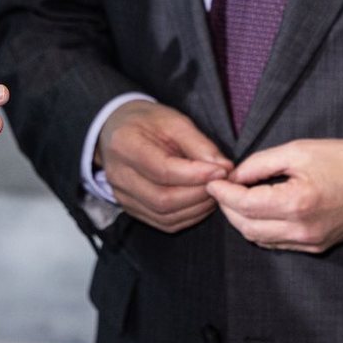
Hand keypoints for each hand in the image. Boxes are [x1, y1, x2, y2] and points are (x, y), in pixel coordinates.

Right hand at [97, 102, 231, 232]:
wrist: (117, 128)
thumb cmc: (146, 121)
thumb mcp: (174, 121)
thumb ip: (199, 144)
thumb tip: (224, 168)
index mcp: (125, 145)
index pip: (163, 170)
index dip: (196, 175)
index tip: (222, 170)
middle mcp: (118, 175)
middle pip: (163, 198)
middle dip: (199, 194)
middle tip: (221, 183)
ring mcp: (122, 195)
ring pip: (165, 215)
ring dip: (196, 207)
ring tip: (214, 191)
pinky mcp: (131, 208)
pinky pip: (163, 222)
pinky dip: (188, 216)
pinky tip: (200, 202)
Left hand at [207, 138, 342, 251]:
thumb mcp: (298, 150)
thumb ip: (260, 164)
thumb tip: (235, 175)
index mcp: (297, 203)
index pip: (243, 205)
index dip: (222, 192)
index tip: (213, 180)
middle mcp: (302, 230)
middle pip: (247, 227)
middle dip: (227, 208)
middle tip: (221, 187)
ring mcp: (310, 242)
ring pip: (260, 239)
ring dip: (243, 220)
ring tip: (237, 196)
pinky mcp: (316, 246)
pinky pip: (278, 243)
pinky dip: (262, 228)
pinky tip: (259, 209)